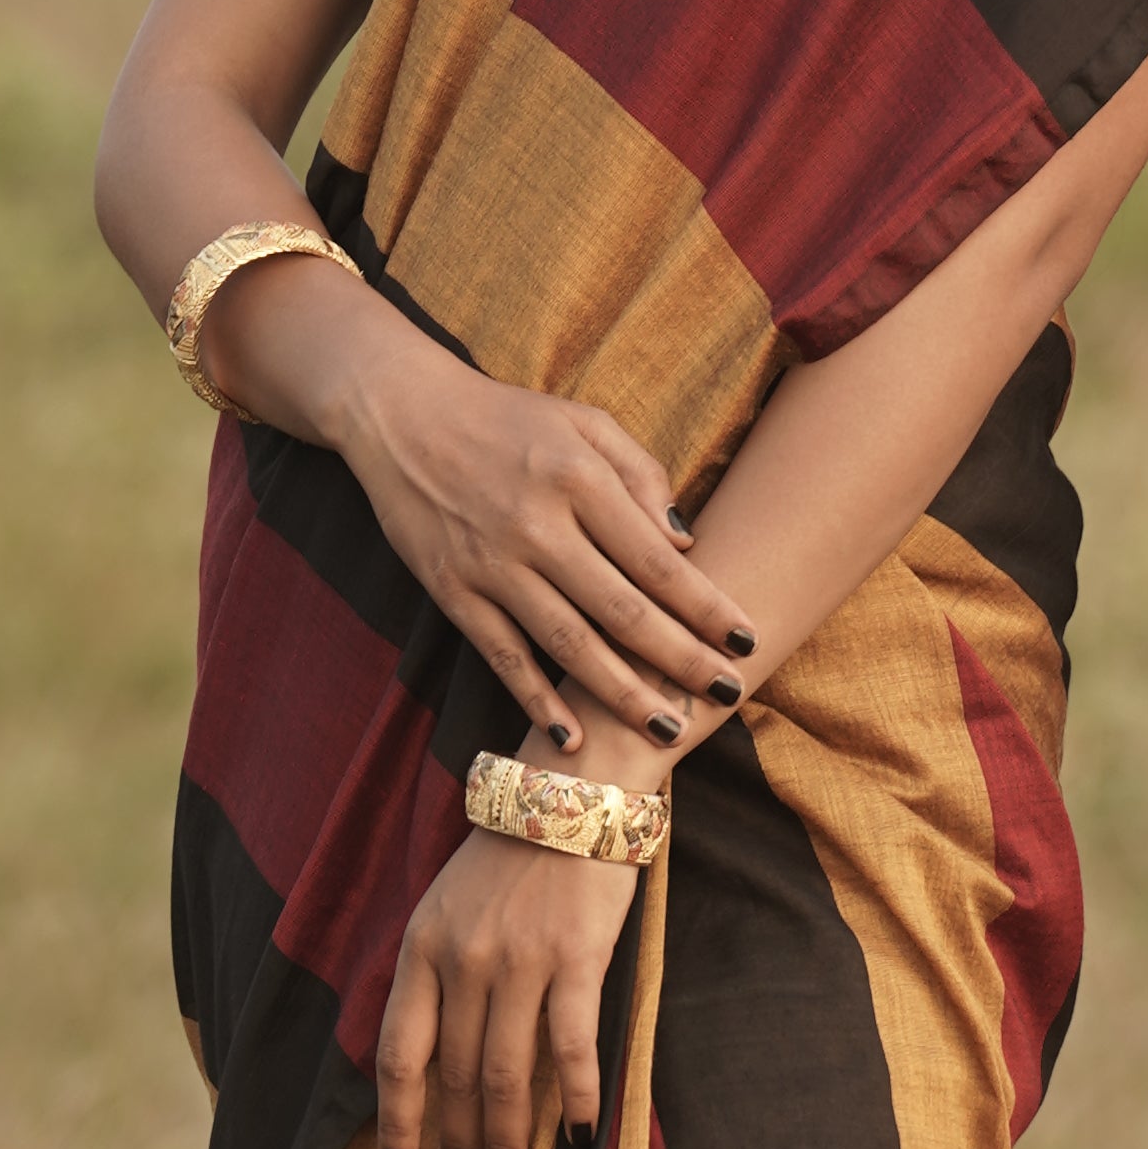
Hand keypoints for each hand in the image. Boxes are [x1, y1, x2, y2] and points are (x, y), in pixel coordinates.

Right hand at [337, 338, 754, 756]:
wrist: (402, 413)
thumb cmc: (508, 418)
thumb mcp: (583, 420)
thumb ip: (641, 474)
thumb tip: (686, 543)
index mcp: (579, 479)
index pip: (657, 560)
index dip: (706, 607)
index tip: (746, 641)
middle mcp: (538, 526)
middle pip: (623, 611)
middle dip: (682, 660)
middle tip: (727, 693)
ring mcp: (491, 563)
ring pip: (568, 644)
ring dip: (621, 694)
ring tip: (667, 730)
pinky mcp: (451, 590)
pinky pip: (501, 655)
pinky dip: (534, 699)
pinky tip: (569, 735)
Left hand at [377, 831, 642, 1148]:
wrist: (573, 792)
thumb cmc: (509, 858)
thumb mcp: (446, 908)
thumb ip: (434, 976)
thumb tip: (427, 1063)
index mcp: (421, 950)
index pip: (400, 1056)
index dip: (399, 1122)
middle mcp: (464, 961)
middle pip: (457, 1079)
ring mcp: (521, 962)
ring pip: (510, 1077)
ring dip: (509, 1144)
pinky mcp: (578, 959)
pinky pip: (573, 1048)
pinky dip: (577, 1100)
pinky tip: (581, 1138)